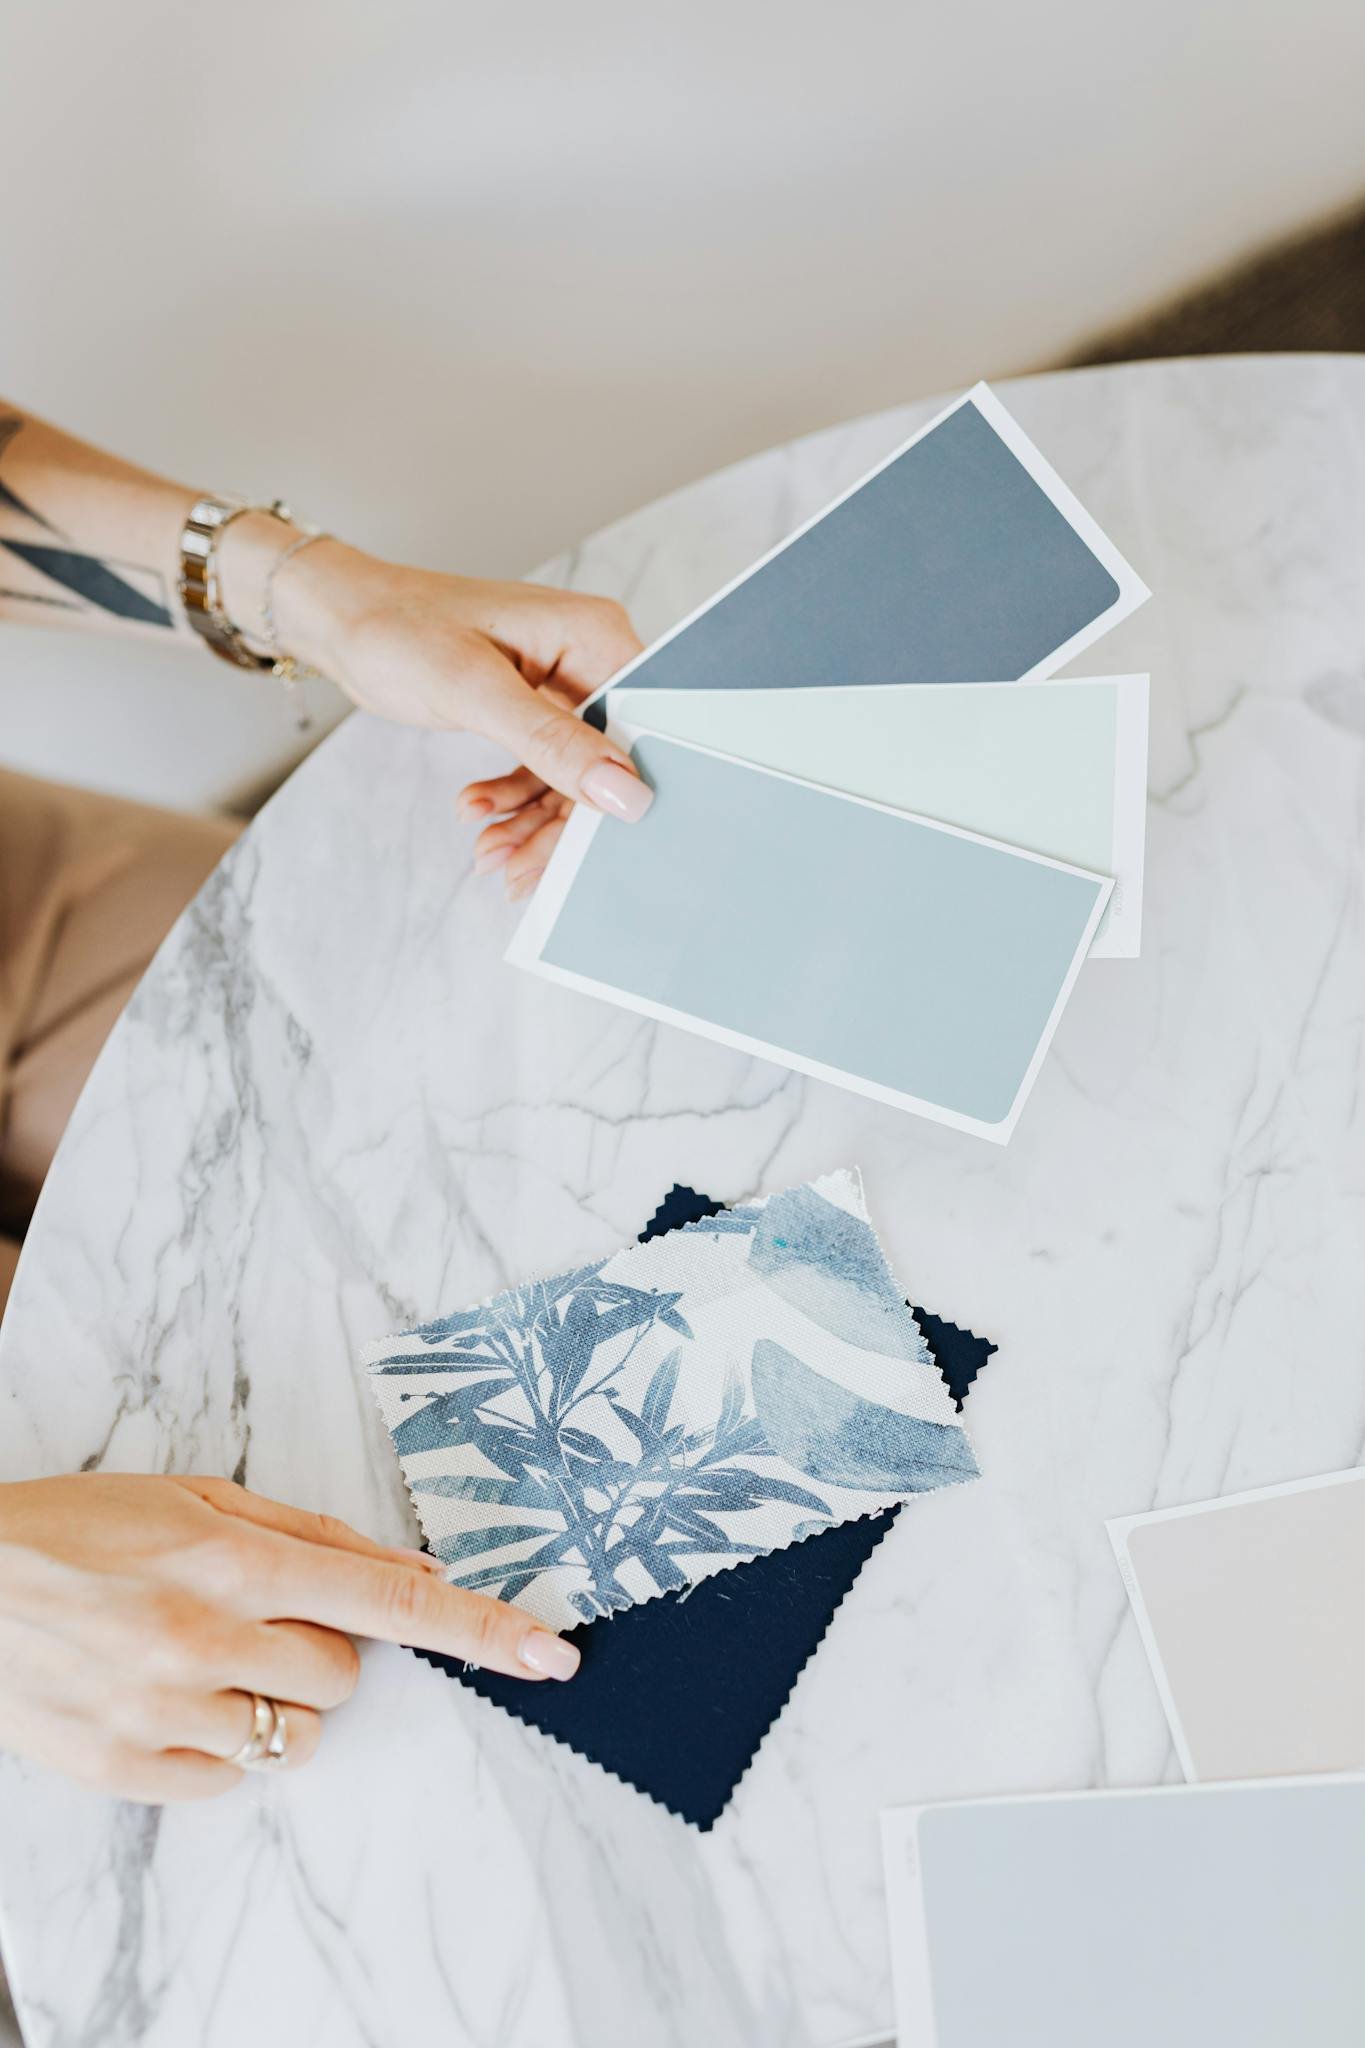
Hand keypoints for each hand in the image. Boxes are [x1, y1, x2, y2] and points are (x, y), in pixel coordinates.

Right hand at [0, 1473, 578, 1802]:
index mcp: (235, 1562)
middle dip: (318, 1648)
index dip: (479, 1628)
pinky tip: (166, 1695)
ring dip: (271, 1699)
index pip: (390, 1602)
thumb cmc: (83, 1527)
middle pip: (341, 1676)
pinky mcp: (125, 1769)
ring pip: (291, 1735)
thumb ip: (313, 1537)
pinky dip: (214, 1744)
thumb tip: (413, 1568)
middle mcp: (207, 1639)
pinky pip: (225, 1781)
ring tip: (201, 1654)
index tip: (548, 1651)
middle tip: (251, 1614)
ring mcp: (163, 1712)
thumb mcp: (199, 1500)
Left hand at [220, 524, 652, 899]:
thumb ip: (551, 743)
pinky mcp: (534, 710)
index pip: (638, 728)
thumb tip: (625, 793)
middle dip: (562, 821)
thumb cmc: (399, 629)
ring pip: (574, 777)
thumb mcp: (475, 690)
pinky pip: (544, 771)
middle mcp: (590, 658)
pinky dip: (513, 801)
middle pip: (608, 762)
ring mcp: (564, 687)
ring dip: (532, 820)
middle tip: (518, 868)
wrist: (343, 620)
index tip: (590, 851)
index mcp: (595, 634)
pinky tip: (477, 814)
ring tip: (487, 849)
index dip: (623, 792)